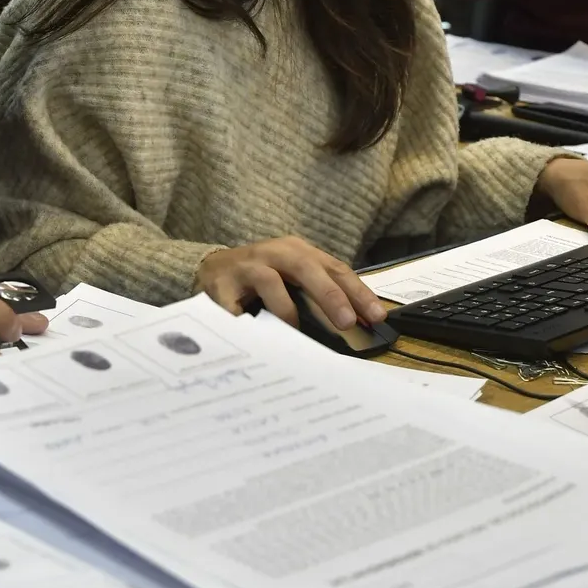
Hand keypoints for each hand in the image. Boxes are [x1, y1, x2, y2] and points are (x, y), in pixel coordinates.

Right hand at [195, 236, 385, 330]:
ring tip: (297, 332)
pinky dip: (245, 320)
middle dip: (329, 295)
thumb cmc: (261, 275)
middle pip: (306, 267)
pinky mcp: (222, 284)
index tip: (377, 316)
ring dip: (287, 308)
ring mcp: (246, 266)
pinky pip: (234, 305)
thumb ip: (321, 293)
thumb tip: (358, 321)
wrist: (211, 267)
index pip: (335, 268)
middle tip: (347, 322)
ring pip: (270, 281)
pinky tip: (256, 336)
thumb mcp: (293, 276)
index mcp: (297, 250)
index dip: (357, 292)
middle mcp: (273, 253)